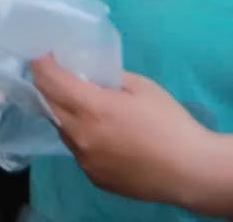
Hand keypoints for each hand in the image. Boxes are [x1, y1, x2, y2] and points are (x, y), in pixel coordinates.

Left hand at [33, 58, 212, 207]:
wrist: (191, 171)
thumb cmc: (171, 124)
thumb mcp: (142, 87)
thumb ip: (109, 78)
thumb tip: (90, 76)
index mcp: (92, 109)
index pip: (50, 81)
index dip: (41, 65)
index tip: (42, 55)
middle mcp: (81, 136)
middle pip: (48, 105)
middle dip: (48, 87)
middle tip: (58, 75)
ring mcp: (85, 161)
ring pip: (62, 129)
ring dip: (65, 114)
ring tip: (85, 107)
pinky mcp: (94, 177)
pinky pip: (78, 151)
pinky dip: (81, 138)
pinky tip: (103, 135)